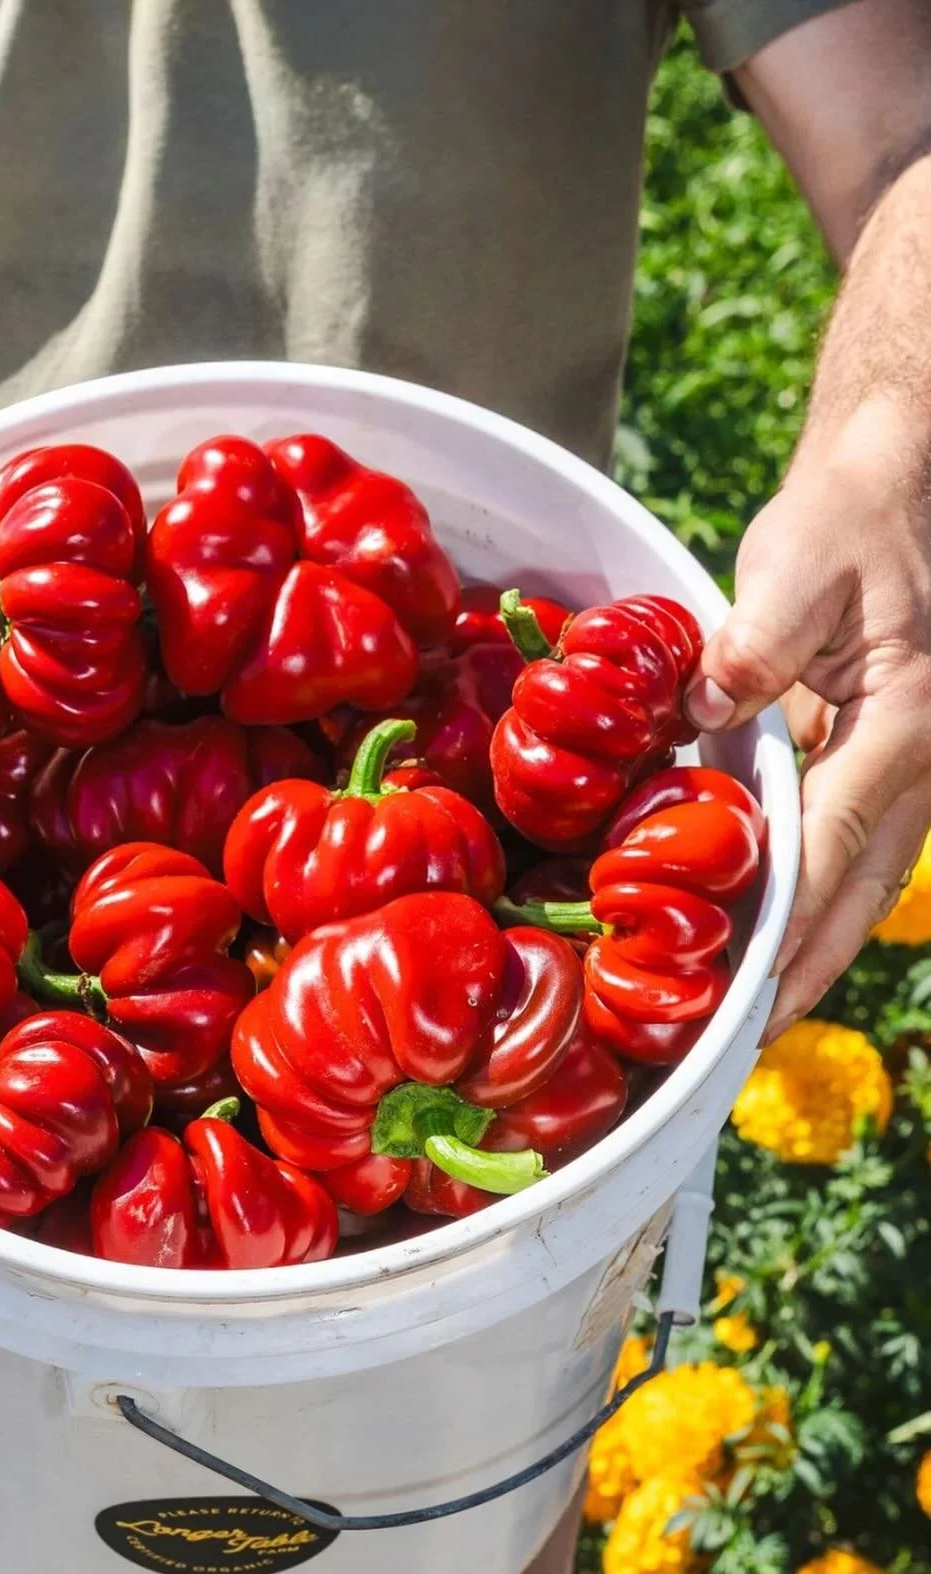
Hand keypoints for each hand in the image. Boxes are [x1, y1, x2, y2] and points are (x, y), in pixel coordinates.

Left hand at [683, 402, 930, 1040]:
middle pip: (859, 894)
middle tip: (738, 1047)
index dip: (784, 922)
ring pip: (863, 886)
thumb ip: (755, 643)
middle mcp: (921, 764)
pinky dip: (814, 903)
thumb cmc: (853, 519)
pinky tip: (769, 941)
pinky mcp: (886, 763)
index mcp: (904, 723)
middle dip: (802, 974)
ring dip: (810, 952)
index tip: (741, 989)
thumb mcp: (800, 563)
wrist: (904, 485)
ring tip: (747, 1023)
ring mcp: (911, 770)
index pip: (832, 843)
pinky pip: (853, 852)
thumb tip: (705, 715)